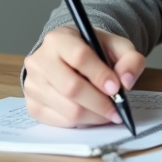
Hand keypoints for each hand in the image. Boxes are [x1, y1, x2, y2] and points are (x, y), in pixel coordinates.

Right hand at [23, 24, 145, 126]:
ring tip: (107, 113)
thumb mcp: (117, 46)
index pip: (79, 57)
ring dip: (93, 116)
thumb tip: (126, 82)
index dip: (100, 75)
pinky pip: (60, 122)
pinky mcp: (32, 105)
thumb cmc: (94, 51)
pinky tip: (91, 115)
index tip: (116, 88)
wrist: (70, 55)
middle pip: (71, 88)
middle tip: (117, 110)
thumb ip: (130, 60)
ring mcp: (32, 84)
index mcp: (59, 38)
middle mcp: (40, 60)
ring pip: (67, 109)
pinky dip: (81, 123)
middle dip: (99, 103)